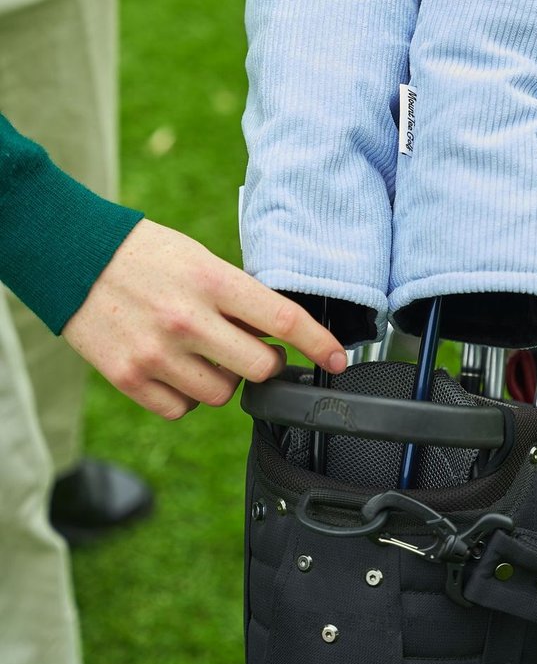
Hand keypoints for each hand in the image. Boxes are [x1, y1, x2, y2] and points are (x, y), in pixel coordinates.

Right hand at [62, 218, 347, 419]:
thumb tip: (275, 331)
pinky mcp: (128, 378)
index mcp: (211, 280)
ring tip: (203, 354)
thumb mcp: (198, 258)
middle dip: (267, 363)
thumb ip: (236, 294)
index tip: (338, 360)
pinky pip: (182, 409)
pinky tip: (176, 369)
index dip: (319, 344)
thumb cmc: (143, 254)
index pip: (282, 319)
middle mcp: (187, 319)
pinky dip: (186, 396)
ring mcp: (157, 353)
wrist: (71, 257)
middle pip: (259, 367)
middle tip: (254, 350)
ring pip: (222, 394)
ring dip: (224, 380)